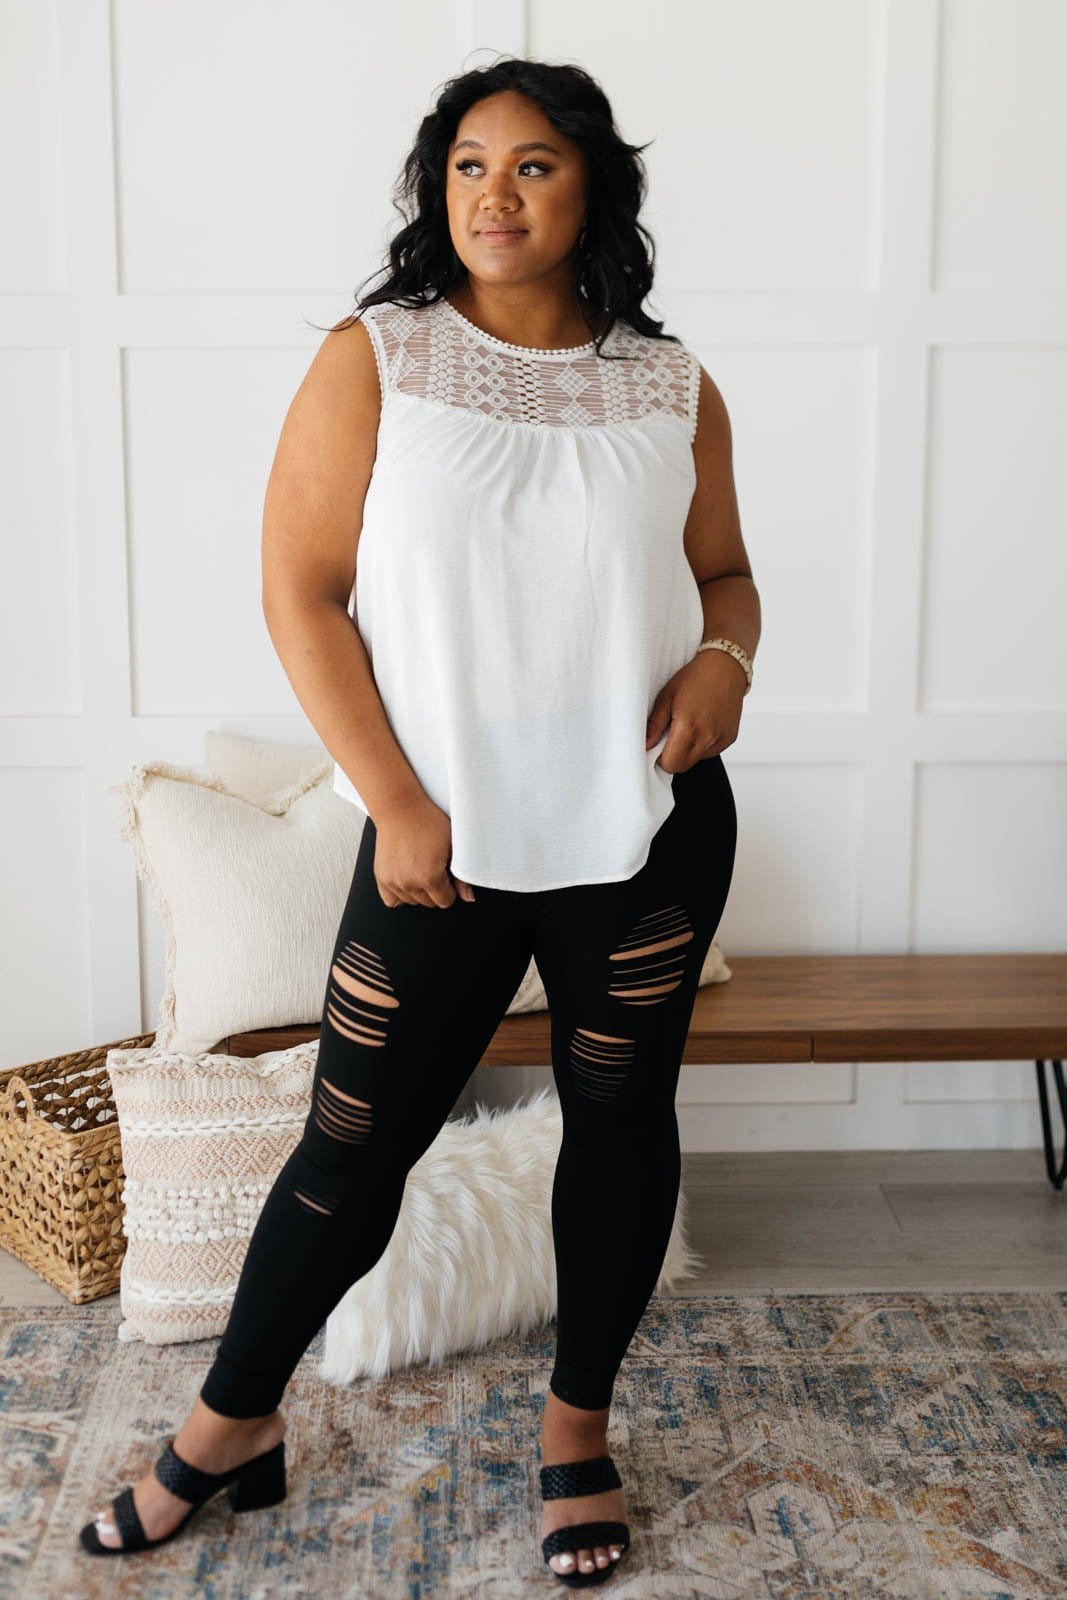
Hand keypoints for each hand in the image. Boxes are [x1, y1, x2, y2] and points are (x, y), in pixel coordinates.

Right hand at [372, 795, 475, 906]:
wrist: (400, 807)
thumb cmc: (426, 821)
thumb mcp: (452, 845)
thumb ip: (462, 877)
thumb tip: (467, 897)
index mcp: (429, 877)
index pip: (445, 901)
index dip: (450, 889)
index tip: (448, 876)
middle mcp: (409, 883)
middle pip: (429, 903)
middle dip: (436, 890)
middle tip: (435, 869)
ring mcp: (393, 881)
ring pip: (411, 902)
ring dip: (418, 891)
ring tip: (420, 869)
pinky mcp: (381, 877)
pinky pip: (391, 900)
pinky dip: (400, 894)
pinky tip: (406, 880)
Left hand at [645, 649, 745, 772]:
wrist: (725, 667)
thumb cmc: (695, 677)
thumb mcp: (667, 696)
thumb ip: (654, 724)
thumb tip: (645, 745)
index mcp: (689, 727)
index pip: (670, 764)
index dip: (660, 758)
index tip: (657, 745)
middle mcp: (707, 737)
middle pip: (682, 766)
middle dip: (672, 756)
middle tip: (670, 734)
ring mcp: (720, 739)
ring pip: (696, 760)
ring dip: (688, 750)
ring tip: (688, 725)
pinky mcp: (729, 738)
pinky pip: (710, 752)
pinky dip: (702, 744)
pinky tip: (702, 724)